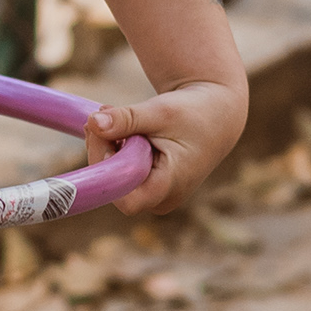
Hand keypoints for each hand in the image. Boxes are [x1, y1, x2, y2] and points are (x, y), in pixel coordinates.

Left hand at [85, 79, 246, 216]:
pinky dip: (116, 150)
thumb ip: (126, 119)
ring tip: (115, 115)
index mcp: (169, 186)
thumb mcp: (159, 111)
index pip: (121, 193)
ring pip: (115, 179)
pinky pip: (122, 174)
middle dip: (102, 149)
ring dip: (107, 146)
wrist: (217, 115)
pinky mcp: (149, 187)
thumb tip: (93, 123)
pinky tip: (124, 129)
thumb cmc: (194, 113)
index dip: (104, 167)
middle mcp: (161, 199)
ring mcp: (155, 196)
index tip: (100, 132)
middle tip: (100, 115)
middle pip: (114, 185)